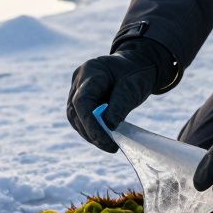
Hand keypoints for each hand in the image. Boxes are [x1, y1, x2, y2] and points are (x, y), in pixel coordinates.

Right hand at [67, 38, 175, 152]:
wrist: (137, 64)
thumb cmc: (136, 73)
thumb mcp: (133, 87)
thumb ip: (120, 105)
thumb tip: (108, 127)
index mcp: (91, 71)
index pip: (82, 101)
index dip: (90, 123)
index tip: (104, 140)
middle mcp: (79, 80)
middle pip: (75, 112)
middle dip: (91, 132)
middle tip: (110, 147)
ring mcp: (77, 89)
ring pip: (75, 118)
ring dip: (90, 134)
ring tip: (108, 145)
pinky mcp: (82, 99)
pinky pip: (81, 118)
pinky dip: (92, 130)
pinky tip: (104, 138)